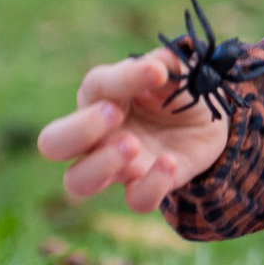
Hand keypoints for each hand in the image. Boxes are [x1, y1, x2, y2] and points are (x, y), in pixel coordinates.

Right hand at [36, 49, 229, 213]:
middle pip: (53, 143)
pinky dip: (152, 186)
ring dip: (101, 165)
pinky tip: (171, 163)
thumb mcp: (177, 71)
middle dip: (78, 130)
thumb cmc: (178, 90)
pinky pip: (135, 200)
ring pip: (78, 181)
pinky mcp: (144, 185)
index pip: (95, 87)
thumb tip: (160, 64)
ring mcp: (118, 164)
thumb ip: (168, 63)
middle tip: (114, 114)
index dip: (125, 78)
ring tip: (133, 145)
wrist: (210, 120)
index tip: (157, 73)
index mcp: (101, 96)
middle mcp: (98, 134)